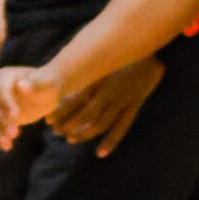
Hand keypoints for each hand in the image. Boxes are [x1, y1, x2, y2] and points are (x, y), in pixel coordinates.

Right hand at [0, 63, 61, 146]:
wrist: (46, 91)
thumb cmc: (48, 83)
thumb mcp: (46, 82)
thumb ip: (35, 83)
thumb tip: (20, 85)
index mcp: (5, 77)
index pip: (2, 90)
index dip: (6, 103)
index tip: (16, 116)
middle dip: (1, 120)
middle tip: (14, 133)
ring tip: (8, 145)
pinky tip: (7, 147)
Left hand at [47, 55, 163, 155]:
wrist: (150, 46)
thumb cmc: (120, 50)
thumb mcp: (100, 56)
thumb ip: (84, 67)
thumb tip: (59, 73)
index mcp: (98, 77)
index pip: (75, 99)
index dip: (61, 111)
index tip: (48, 120)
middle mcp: (109, 91)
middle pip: (85, 114)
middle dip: (68, 125)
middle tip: (56, 132)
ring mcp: (123, 100)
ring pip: (101, 123)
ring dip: (84, 133)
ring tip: (70, 139)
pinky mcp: (135, 104)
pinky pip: (123, 127)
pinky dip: (111, 141)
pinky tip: (100, 153)